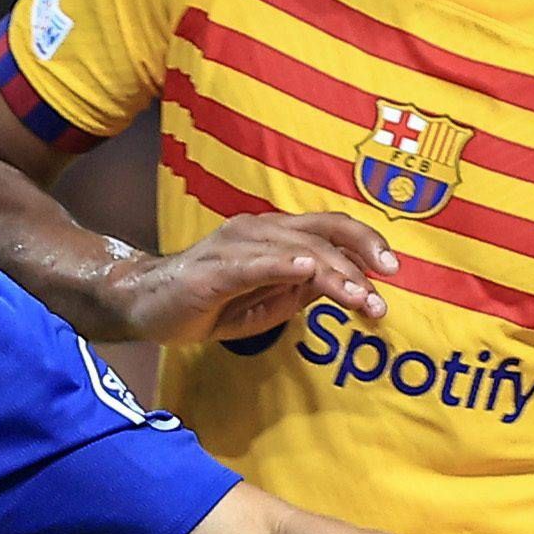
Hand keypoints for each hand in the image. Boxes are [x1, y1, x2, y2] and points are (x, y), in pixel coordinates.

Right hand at [103, 209, 398, 348]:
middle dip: (360, 259)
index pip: (329, 228)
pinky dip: (285, 265)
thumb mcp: (265, 301)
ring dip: (333, 273)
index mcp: (274, 235)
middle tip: (383, 291)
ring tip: (359, 297)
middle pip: (322, 231)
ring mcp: (235, 245)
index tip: (393, 273)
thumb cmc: (204, 303)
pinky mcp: (213, 269)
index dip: (365, 243)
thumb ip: (301, 290)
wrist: (141, 305)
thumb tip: (341, 286)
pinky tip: (309, 272)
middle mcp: (258, 229)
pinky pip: (257, 263)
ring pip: (297, 249)